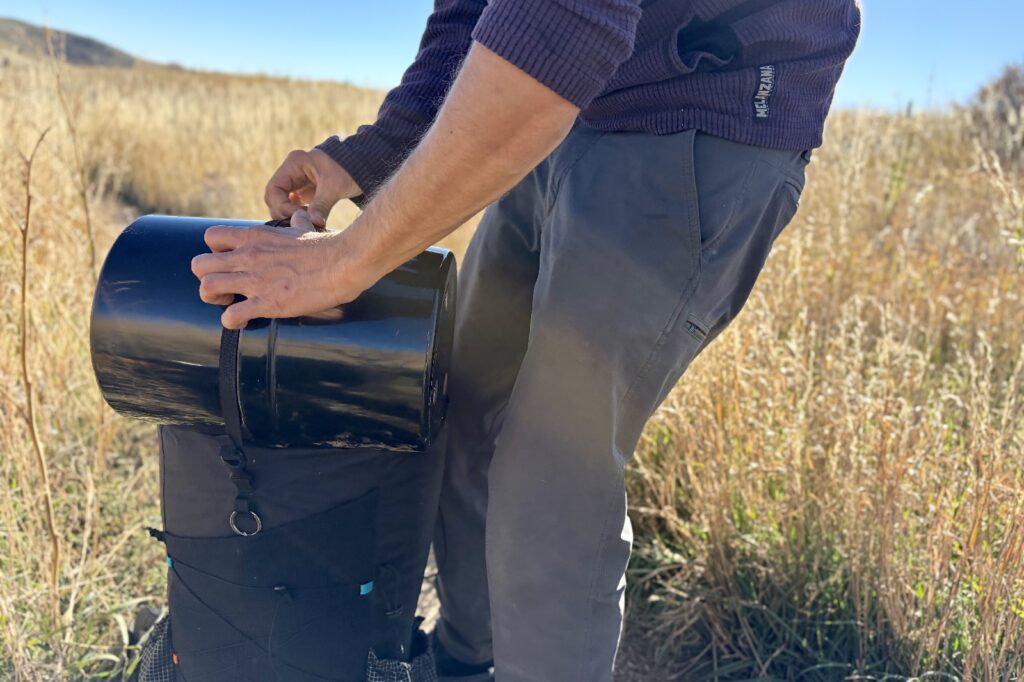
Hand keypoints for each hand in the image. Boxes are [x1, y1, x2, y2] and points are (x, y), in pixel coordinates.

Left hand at [191, 221, 373, 328]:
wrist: (344, 262)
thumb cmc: (327, 246)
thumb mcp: (305, 227)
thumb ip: (297, 221)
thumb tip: (302, 214)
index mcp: (255, 236)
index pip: (211, 237)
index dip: (214, 253)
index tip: (230, 264)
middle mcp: (249, 256)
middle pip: (199, 265)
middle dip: (207, 279)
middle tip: (226, 288)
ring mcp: (255, 280)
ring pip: (206, 288)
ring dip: (214, 300)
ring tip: (230, 304)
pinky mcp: (267, 303)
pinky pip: (230, 316)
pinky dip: (231, 322)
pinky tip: (243, 321)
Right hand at [264, 147, 361, 228]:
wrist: (365, 165)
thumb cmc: (349, 169)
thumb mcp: (335, 186)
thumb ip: (321, 205)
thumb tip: (312, 224)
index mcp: (294, 163)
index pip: (274, 189)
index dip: (281, 206)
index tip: (298, 218)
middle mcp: (293, 171)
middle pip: (275, 198)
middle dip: (285, 213)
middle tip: (301, 225)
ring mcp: (298, 182)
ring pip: (284, 203)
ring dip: (292, 216)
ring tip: (308, 224)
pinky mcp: (307, 192)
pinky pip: (295, 207)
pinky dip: (300, 216)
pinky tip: (311, 223)